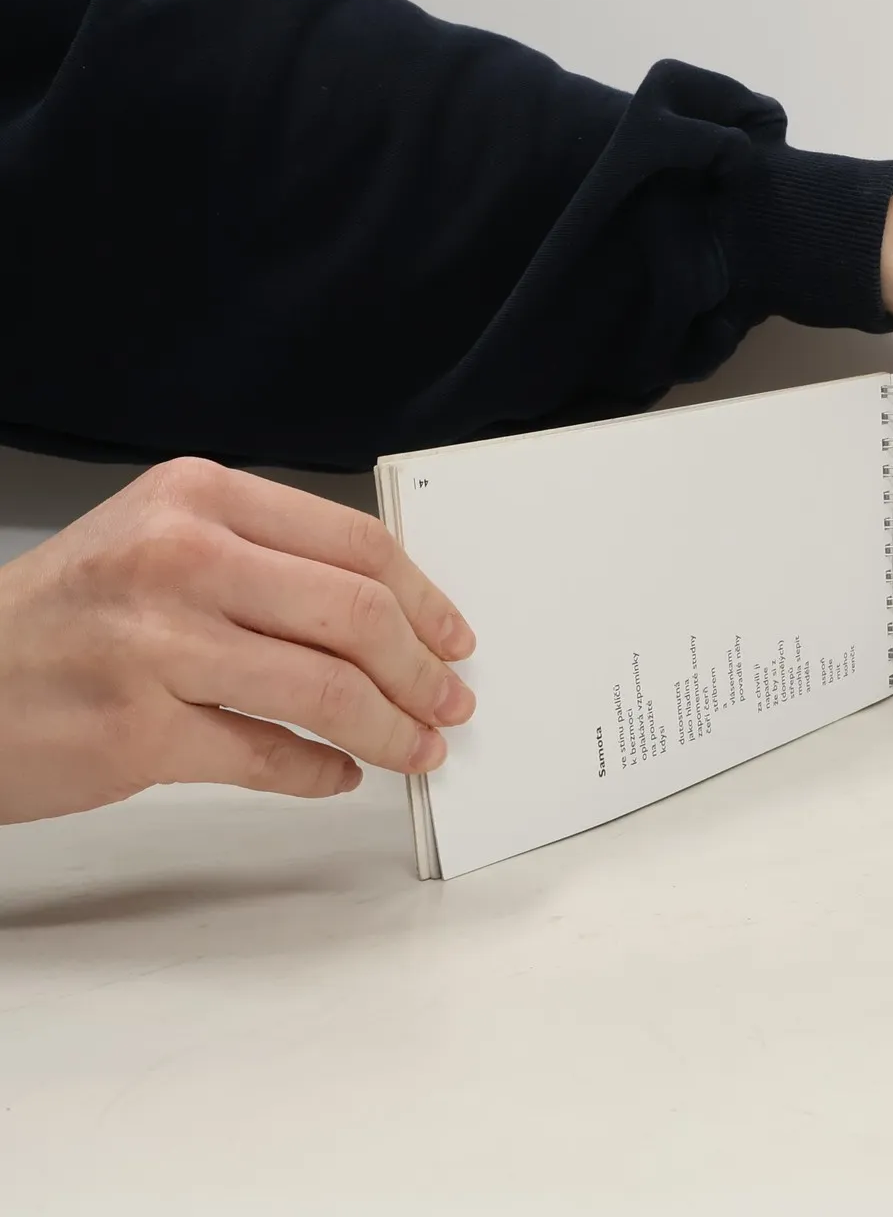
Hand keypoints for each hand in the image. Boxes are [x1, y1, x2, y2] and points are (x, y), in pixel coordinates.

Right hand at [0, 458, 475, 823]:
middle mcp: (180, 559)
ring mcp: (157, 646)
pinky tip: (341, 776)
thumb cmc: (60, 618)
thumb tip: (388, 609)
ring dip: (391, 726)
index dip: (424, 597)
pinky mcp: (136, 733)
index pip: (354, 543)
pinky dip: (320, 772)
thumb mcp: (157, 543)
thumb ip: (263, 557)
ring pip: (326, 689)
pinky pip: (266, 754)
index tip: (453, 635)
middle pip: (356, 614)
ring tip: (418, 746)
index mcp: (198, 497)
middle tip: (450, 700)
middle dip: (422, 667)